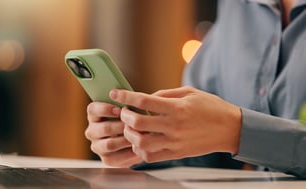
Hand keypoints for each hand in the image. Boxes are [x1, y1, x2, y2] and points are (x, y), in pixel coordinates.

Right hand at [85, 102, 142, 166]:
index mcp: (94, 115)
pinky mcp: (106, 159)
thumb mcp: (127, 109)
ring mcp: (97, 146)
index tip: (119, 109)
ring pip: (109, 144)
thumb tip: (132, 100)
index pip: (93, 109)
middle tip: (135, 125)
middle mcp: (92, 131)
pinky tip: (138, 148)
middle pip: (103, 128)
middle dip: (121, 126)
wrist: (136, 139)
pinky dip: (129, 153)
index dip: (105, 109)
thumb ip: (126, 104)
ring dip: (126, 140)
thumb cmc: (131, 119)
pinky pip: (116, 158)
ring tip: (139, 136)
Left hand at [109, 86, 241, 162]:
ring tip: (131, 128)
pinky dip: (140, 150)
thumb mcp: (189, 92)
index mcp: (177, 108)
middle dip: (125, 116)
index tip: (115, 93)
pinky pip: (151, 156)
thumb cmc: (211, 107)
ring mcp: (174, 142)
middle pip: (138, 122)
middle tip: (124, 112)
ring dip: (130, 135)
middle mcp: (174, 126)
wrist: (230, 129)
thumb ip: (165, 94)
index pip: (144, 100)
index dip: (126, 96)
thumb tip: (145, 97)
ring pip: (141, 143)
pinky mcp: (176, 154)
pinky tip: (141, 141)